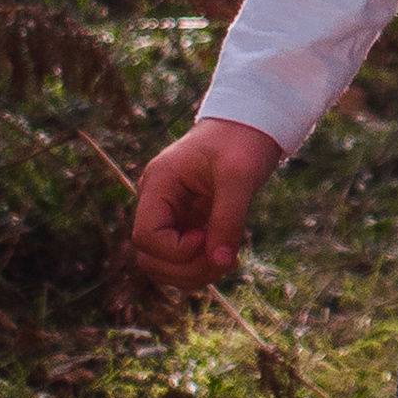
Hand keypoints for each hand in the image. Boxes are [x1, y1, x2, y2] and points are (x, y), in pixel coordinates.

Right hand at [132, 117, 284, 294]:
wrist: (250, 124)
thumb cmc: (242, 141)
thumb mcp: (240, 176)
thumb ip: (228, 218)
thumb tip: (219, 262)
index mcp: (159, 184)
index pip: (146, 236)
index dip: (176, 250)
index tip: (206, 237)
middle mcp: (156, 202)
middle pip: (149, 257)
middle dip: (186, 269)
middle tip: (225, 259)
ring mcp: (169, 215)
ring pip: (162, 265)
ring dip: (193, 274)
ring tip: (227, 260)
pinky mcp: (185, 223)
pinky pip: (180, 259)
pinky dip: (200, 267)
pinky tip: (226, 257)